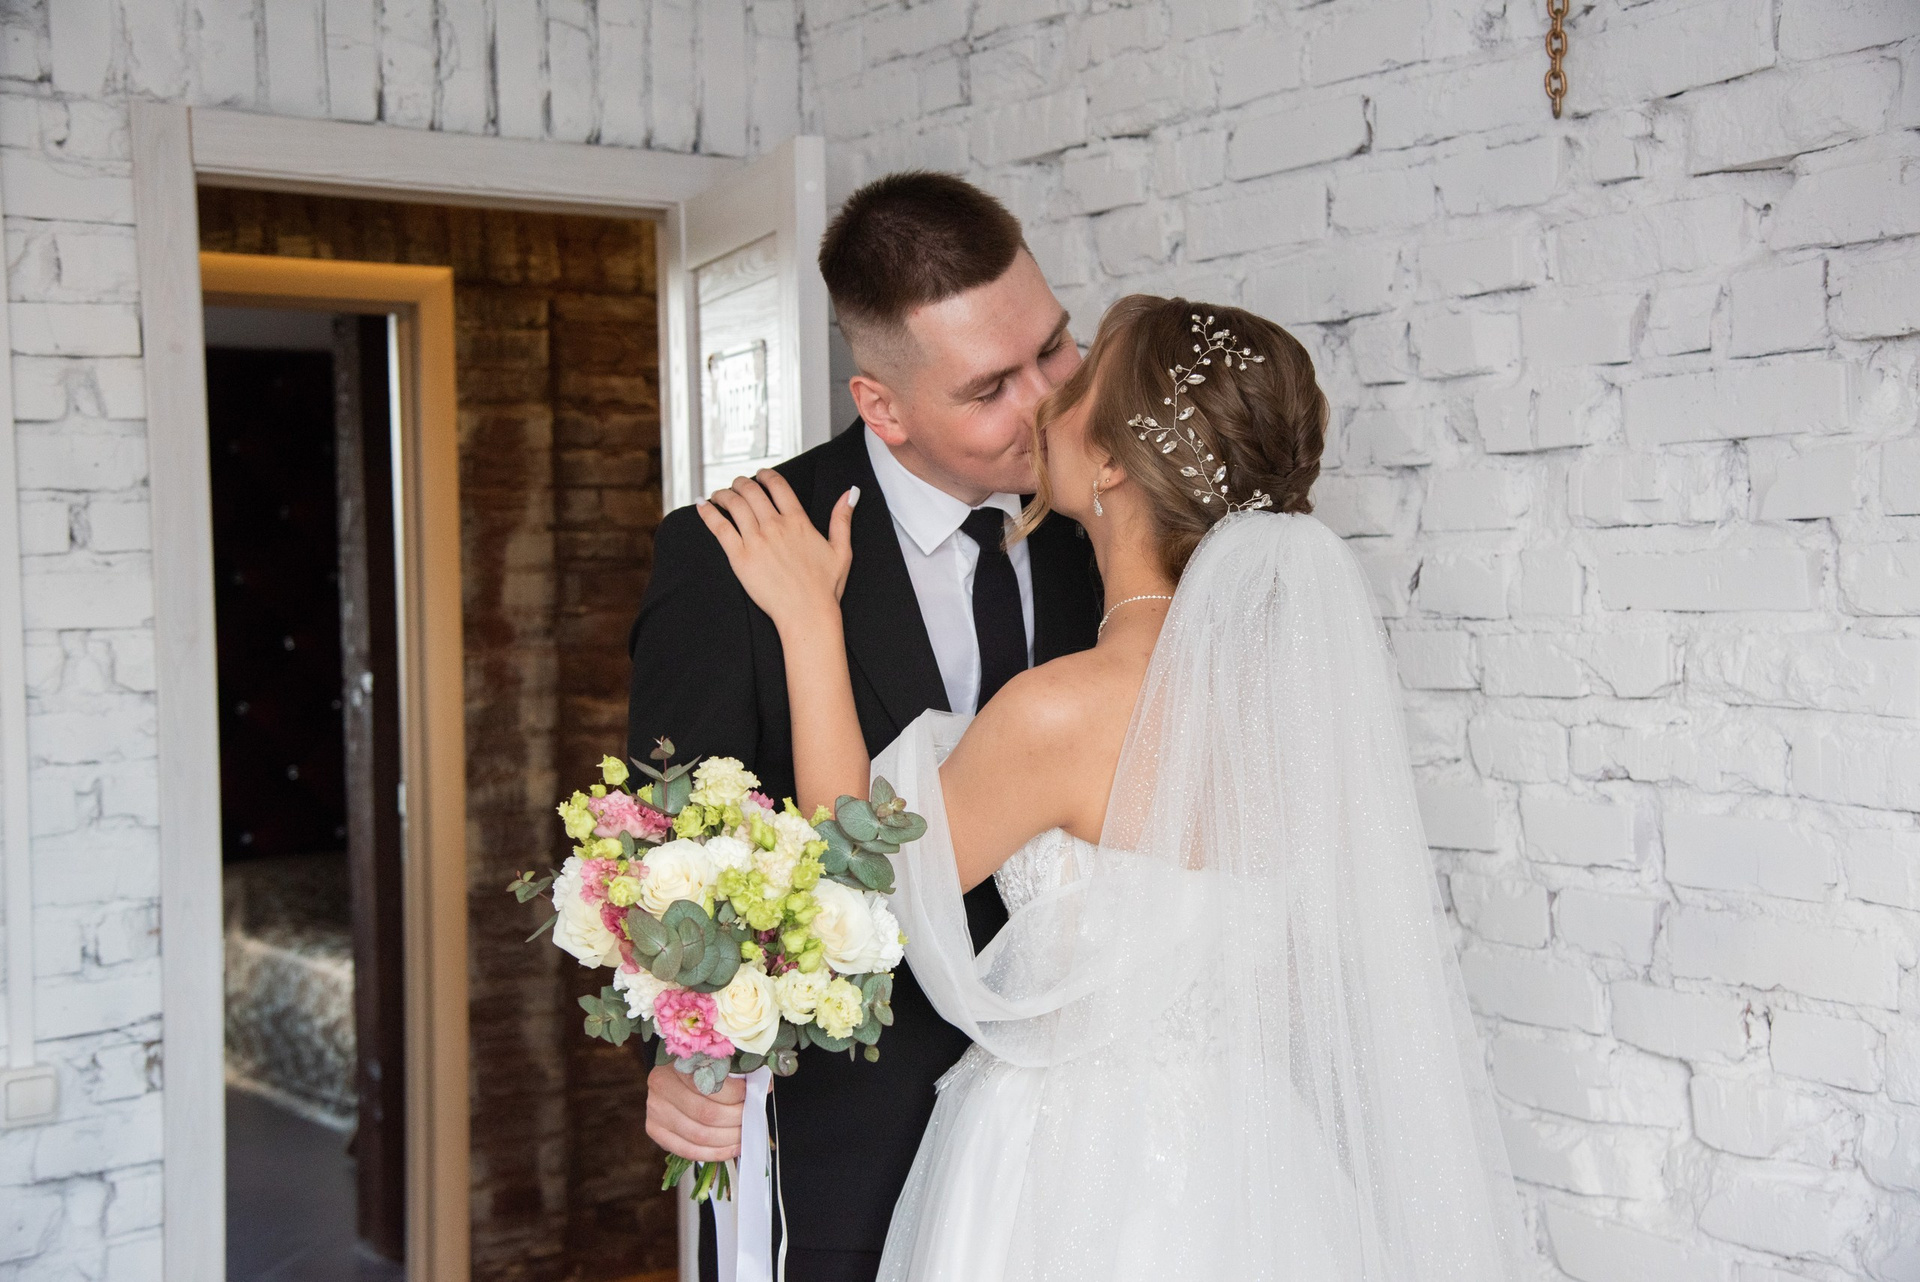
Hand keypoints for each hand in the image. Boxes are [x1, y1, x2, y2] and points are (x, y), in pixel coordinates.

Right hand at [645, 1063, 744, 1161]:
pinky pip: (687, 1150)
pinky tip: (730, 1149)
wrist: (672, 1073)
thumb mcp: (715, 1059)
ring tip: (744, 1135)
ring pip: (699, 1135)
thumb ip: (736, 1071)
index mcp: (677, 1062)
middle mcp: (661, 1085)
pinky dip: (714, 1153)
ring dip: (728, 1139)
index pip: (712, 1085)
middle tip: (752, 1119)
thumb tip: (762, 1088)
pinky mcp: (654, 1130)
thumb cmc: (699, 1065)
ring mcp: (655, 1110)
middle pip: (707, 1113)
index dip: (738, 1095)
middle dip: (736, 1120)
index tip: (754, 1096)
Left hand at [698, 469, 855, 632]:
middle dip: (741, 482)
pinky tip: (702, 505)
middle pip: (751, 491)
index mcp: (798, 521)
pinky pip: (719, 527)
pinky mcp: (740, 557)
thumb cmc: (825, 587)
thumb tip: (850, 493)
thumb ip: (842, 518)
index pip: (777, 485)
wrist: (807, 613)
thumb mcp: (842, 550)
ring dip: (724, 494)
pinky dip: (708, 513)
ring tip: (719, 494)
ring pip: (734, 505)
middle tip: (736, 484)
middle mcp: (775, 526)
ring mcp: (756, 541)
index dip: (766, 475)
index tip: (760, 474)